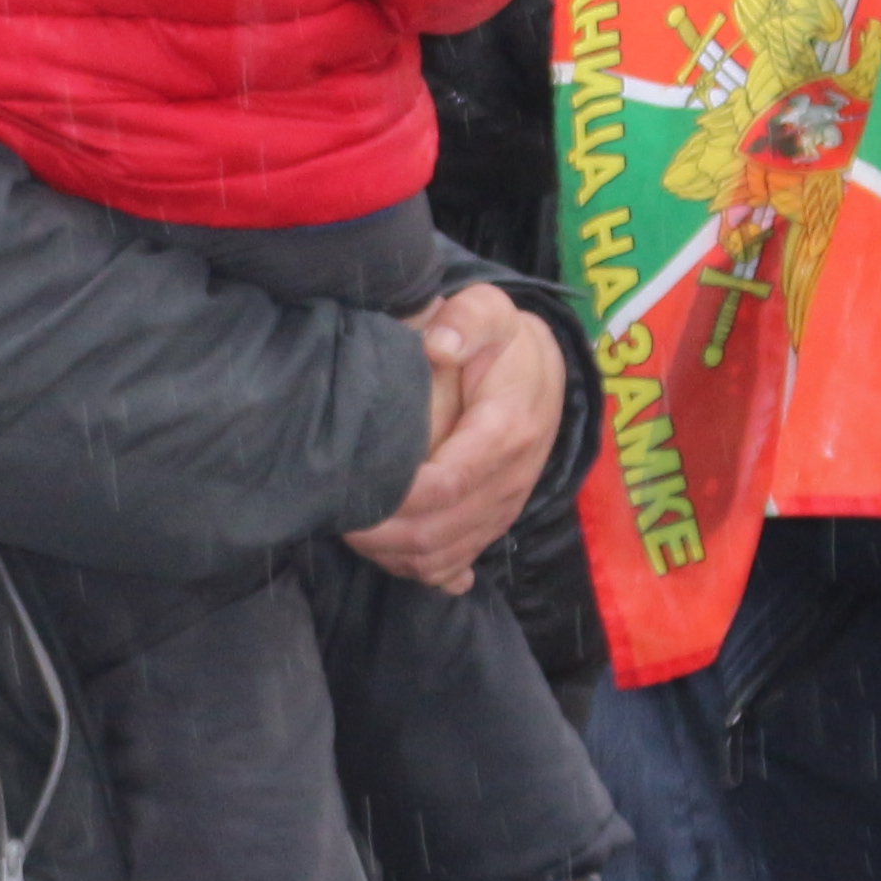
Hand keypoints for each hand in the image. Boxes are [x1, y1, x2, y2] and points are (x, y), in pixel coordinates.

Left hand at [345, 288, 565, 592]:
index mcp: (507, 431)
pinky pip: (456, 565)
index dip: (399, 496)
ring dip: (392, 555)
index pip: (449, 483)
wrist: (543, 370)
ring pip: (444, 556)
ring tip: (349, 530)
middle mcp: (511, 480)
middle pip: (441, 531)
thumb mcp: (490, 311)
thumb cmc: (503, 341)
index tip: (354, 488)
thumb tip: (438, 345)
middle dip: (384, 532)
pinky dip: (418, 570)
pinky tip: (387, 554)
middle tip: (336, 513)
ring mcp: (504, 507)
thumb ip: (467, 319)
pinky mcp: (494, 522)